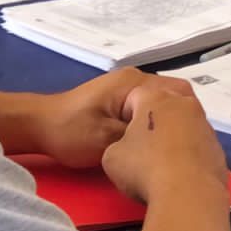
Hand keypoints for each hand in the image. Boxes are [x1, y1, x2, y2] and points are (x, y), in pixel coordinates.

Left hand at [32, 69, 191, 168]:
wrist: (38, 127)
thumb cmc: (70, 132)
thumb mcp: (108, 139)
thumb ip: (141, 134)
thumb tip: (171, 139)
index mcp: (135, 83)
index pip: (180, 94)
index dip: (189, 119)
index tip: (191, 144)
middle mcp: (136, 80)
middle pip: (174, 98)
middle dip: (181, 123)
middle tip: (184, 150)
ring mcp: (129, 89)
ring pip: (162, 106)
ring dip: (167, 125)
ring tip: (172, 149)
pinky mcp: (122, 101)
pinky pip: (148, 110)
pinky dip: (154, 126)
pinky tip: (155, 145)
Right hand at [101, 85, 227, 203]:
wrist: (188, 195)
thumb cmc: (144, 168)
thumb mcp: (111, 156)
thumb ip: (118, 143)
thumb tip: (129, 148)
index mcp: (156, 98)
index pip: (135, 96)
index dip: (125, 116)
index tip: (123, 136)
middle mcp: (185, 104)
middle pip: (165, 107)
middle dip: (153, 122)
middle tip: (142, 147)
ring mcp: (205, 126)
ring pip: (184, 125)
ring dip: (174, 138)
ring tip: (162, 163)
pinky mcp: (218, 148)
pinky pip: (198, 146)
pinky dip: (189, 155)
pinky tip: (180, 173)